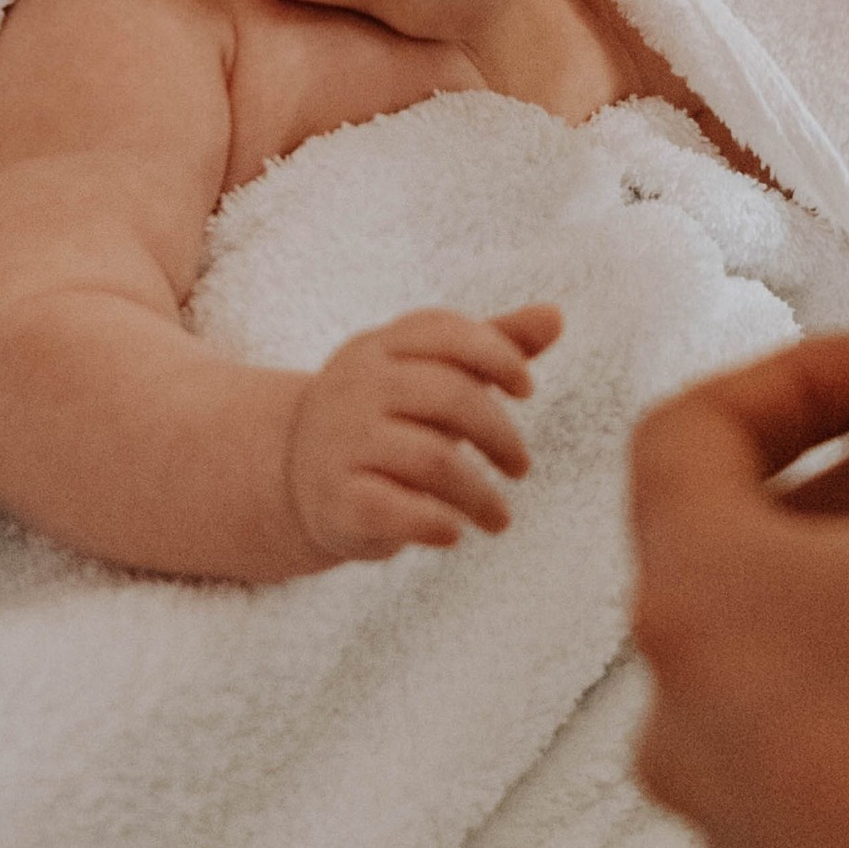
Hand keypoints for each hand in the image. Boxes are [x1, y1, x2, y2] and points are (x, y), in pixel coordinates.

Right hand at [285, 302, 561, 563]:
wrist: (292, 472)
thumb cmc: (385, 417)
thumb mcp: (429, 375)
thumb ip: (491, 346)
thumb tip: (556, 315)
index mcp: (380, 347)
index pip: (445, 332)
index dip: (497, 355)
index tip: (526, 389)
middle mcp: (357, 387)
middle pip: (448, 396)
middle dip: (499, 434)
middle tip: (520, 467)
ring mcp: (342, 442)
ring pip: (432, 459)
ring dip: (480, 495)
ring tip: (499, 518)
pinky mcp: (336, 498)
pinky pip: (394, 509)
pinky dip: (434, 523)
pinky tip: (454, 532)